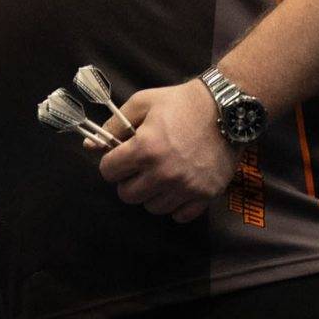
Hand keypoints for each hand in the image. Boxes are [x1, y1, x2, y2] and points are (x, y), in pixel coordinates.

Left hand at [94, 79, 237, 222]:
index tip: (120, 158)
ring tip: (159, 176)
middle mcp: (164, 172)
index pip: (108, 172)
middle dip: (127, 181)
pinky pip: (180, 215)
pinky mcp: (207, 194)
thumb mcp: (142, 103)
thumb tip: (91, 145)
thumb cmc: (180, 102)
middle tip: (138, 169)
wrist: (227, 108)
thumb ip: (114, 125)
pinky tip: (176, 190)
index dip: (110, 163)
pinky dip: (175, 206)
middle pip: (127, 194)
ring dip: (151, 194)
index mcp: (144, 149)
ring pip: (152, 207)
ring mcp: (186, 186)